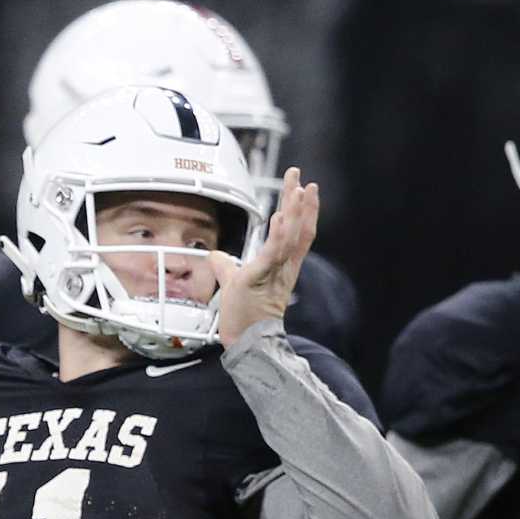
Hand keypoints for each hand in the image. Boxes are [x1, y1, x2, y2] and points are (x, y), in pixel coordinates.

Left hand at [208, 167, 317, 347]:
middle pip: (298, 228)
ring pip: (290, 236)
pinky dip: (280, 234)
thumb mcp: (234, 283)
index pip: (296, 233)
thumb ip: (227, 266)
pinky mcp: (262, 277)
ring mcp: (275, 272)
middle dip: (300, 200)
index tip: (303, 189)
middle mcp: (283, 267)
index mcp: (281, 267)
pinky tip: (283, 216)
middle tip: (300, 176)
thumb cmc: (244, 318)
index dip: (302, 210)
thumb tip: (215, 254)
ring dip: (295, 211)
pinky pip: (274, 253)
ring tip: (299, 188)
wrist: (246, 342)